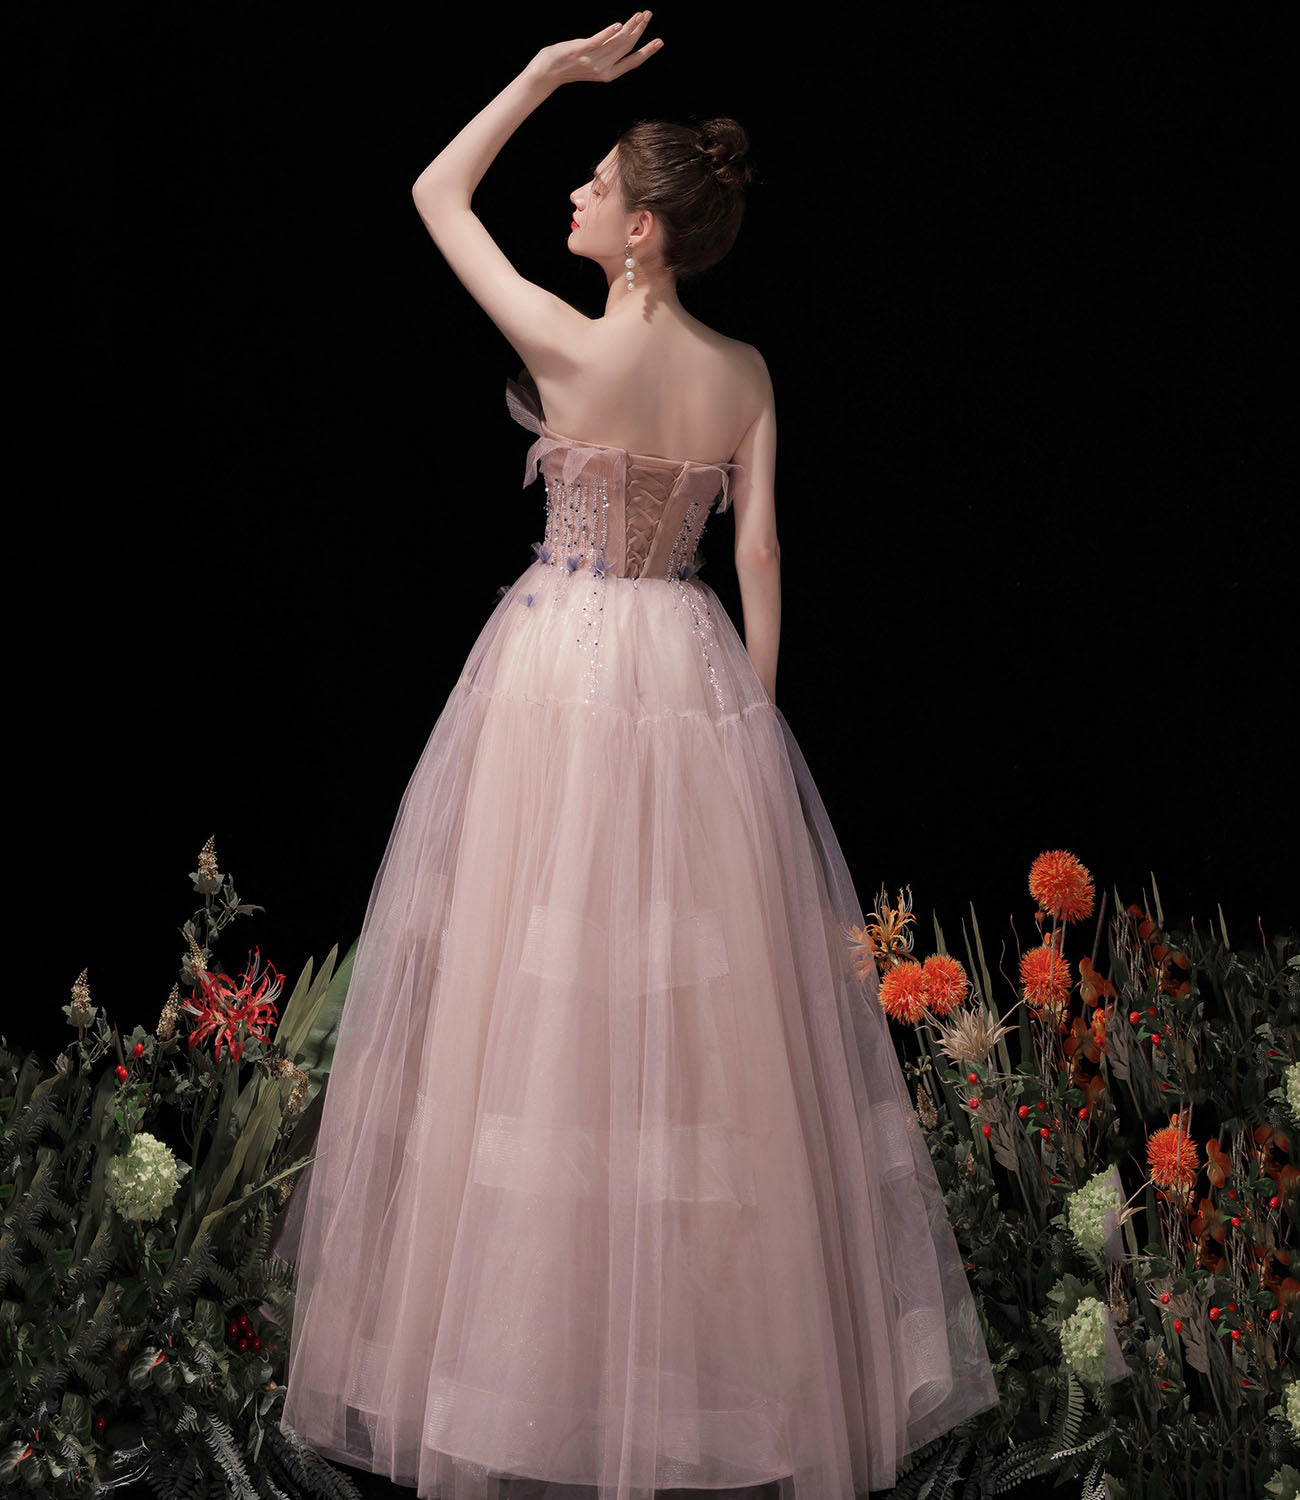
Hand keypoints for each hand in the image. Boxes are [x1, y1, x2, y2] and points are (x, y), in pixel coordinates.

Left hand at [528, 12, 662, 86]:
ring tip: (640, 15)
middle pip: (627, 46)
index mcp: (609, 74)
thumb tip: (619, 36)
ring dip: (630, 26)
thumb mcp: (592, 62)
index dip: (647, 51)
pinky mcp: (582, 51)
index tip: (659, 41)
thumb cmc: (568, 65)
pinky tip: (619, 25)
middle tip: (648, 15)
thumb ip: (605, 52)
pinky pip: (598, 41)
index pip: (633, 61)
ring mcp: (593, 60)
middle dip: (640, 30)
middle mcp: (604, 69)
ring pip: (617, 42)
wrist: (548, 72)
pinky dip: (609, 33)